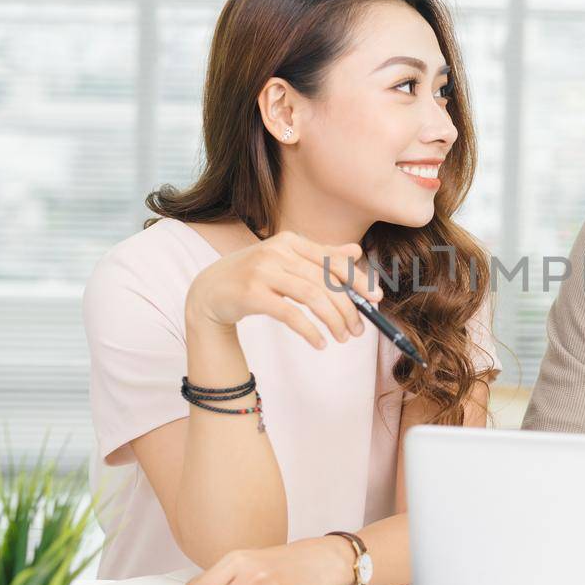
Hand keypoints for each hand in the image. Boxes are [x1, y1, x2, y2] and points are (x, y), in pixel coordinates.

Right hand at [185, 231, 381, 349]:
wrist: (208, 291)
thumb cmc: (254, 276)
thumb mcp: (286, 261)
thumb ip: (320, 256)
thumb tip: (356, 252)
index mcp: (290, 241)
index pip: (332, 260)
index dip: (357, 280)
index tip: (375, 299)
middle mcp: (277, 251)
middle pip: (325, 281)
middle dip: (347, 308)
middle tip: (358, 329)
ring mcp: (262, 271)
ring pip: (312, 296)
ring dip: (333, 320)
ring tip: (343, 338)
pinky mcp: (251, 294)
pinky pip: (290, 314)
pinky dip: (310, 330)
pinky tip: (320, 343)